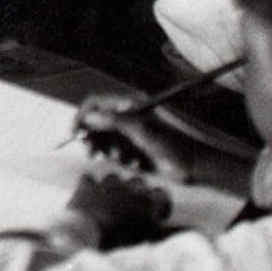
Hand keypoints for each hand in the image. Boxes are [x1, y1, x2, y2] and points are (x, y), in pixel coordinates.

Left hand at [65, 169, 174, 249]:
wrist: (91, 233)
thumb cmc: (123, 238)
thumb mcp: (152, 236)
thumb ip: (172, 231)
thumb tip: (195, 229)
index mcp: (148, 200)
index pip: (162, 195)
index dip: (159, 204)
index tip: (155, 214)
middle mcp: (129, 187)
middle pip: (139, 183)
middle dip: (139, 192)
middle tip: (133, 209)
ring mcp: (107, 184)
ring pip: (115, 177)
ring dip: (116, 186)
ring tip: (112, 202)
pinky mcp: (88, 185)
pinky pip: (89, 179)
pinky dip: (90, 186)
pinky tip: (90, 195)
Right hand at [74, 95, 198, 182]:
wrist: (195, 167)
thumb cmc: (173, 143)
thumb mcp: (142, 130)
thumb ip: (114, 121)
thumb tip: (89, 117)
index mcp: (128, 106)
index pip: (95, 104)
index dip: (83, 116)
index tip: (76, 133)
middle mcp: (127, 118)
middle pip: (95, 123)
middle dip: (92, 138)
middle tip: (92, 153)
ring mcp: (130, 135)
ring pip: (104, 141)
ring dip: (108, 151)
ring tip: (123, 159)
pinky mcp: (133, 152)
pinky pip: (116, 155)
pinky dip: (122, 161)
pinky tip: (137, 164)